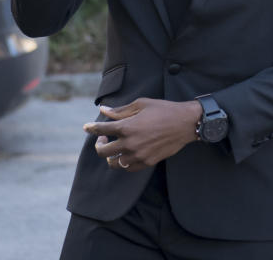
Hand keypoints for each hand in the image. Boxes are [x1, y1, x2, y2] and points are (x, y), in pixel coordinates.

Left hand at [83, 98, 201, 171]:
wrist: (185, 123)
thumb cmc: (163, 110)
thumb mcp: (141, 104)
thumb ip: (120, 110)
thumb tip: (103, 110)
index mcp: (127, 126)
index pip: (101, 130)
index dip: (91, 128)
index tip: (86, 127)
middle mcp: (130, 143)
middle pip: (102, 151)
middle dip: (99, 144)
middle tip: (104, 139)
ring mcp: (138, 155)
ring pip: (113, 163)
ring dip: (110, 156)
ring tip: (115, 148)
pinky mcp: (147, 162)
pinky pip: (127, 168)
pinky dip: (123, 162)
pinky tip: (126, 154)